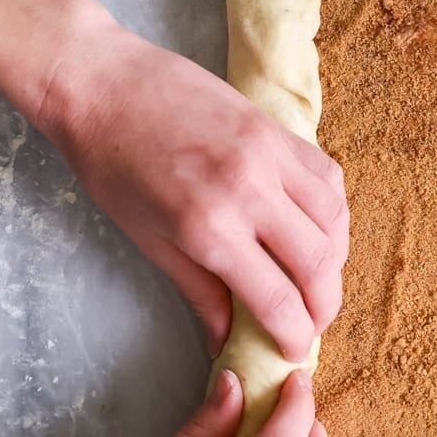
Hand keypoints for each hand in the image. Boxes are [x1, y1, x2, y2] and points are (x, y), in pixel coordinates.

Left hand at [49, 17, 348, 360]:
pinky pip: (327, 177)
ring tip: (317, 278)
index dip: (295, 335)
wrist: (102, 85)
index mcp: (209, 229)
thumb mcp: (149, 241)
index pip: (278, 299)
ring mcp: (269, 154)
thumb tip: (226, 340)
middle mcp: (250, 192)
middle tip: (312, 322)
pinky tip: (315, 228)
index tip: (294, 350)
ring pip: (333, 220)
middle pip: (320, 264)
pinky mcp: (276, 128)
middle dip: (324, 306)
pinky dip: (331, 212)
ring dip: (334, 259)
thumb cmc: (111, 167)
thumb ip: (198, 291)